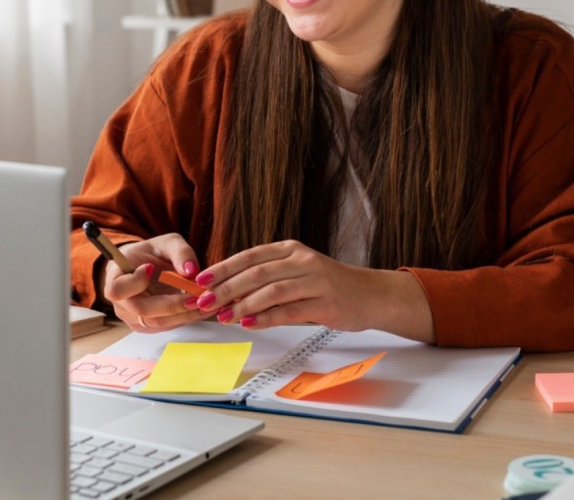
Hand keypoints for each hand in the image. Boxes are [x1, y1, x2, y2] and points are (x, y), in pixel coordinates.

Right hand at [103, 233, 213, 332]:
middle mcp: (121, 302)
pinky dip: (184, 318)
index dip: (134, 282)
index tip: (151, 268)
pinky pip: (165, 326)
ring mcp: (132, 317)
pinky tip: (200, 309)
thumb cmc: (151, 253)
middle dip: (173, 304)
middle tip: (197, 296)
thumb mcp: (167, 243)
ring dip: (183, 315)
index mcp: (116, 277)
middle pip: (142, 310)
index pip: (117, 289)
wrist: (144, 267)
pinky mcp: (146, 326)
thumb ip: (180, 252)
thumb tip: (191, 270)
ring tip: (206, 303)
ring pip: (157, 322)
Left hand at [193, 240, 433, 340]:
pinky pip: (289, 311)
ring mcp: (315, 281)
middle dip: (227, 288)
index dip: (224, 268)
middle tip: (205, 302)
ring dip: (243, 305)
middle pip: (256, 273)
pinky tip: (248, 324)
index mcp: (291, 249)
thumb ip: (268, 277)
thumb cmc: (329, 285)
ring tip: (223, 316)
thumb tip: (229, 291)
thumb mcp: (298, 271)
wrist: (371, 294)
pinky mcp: (325, 303)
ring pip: (271, 292)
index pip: (250, 256)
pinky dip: (266, 318)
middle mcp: (302, 261)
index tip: (202, 280)